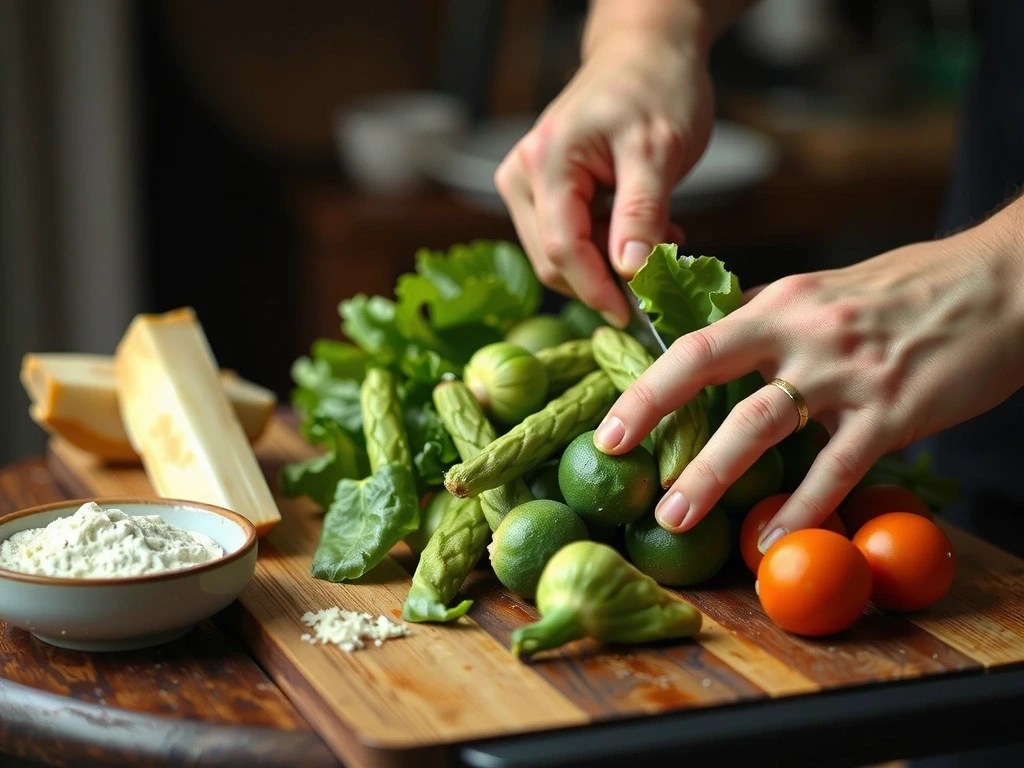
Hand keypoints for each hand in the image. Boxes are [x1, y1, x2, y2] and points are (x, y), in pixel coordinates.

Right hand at [494, 14, 714, 327]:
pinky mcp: (539, 194)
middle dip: (604, 279)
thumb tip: (629, 272)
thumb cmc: (655, 88)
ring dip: (605, 266)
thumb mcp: (660, 149)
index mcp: (546, 162)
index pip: (563, 249)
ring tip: (657, 239)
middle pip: (553, 261)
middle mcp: (522, 176)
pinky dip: (602, 250)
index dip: (597, 290)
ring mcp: (525, 185)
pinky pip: (565, 241)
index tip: (633, 318)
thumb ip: (641, 212)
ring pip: (558, 257)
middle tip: (660, 266)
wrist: (645, 54)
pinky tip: (637, 230)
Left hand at [593, 215, 1023, 550]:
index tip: (610, 413)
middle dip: (650, 407)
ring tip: (674, 515)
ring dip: (710, 472)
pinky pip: (836, 467)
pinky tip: (775, 539)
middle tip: (610, 451)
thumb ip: (767, 323)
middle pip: (706, 363)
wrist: (1004, 283)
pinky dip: (803, 507)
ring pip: (760, 422)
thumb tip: (707, 346)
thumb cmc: (908, 292)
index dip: (647, 375)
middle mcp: (803, 330)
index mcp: (781, 301)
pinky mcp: (893, 410)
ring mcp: (847, 371)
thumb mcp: (825, 292)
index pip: (696, 336)